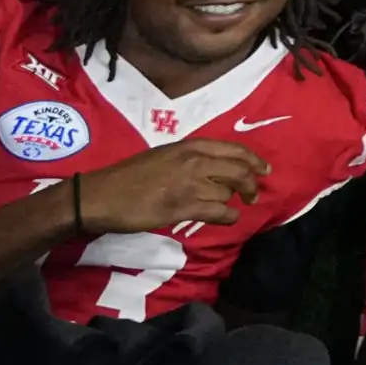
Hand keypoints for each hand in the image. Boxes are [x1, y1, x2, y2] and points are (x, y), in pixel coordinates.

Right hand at [72, 136, 268, 233]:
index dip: (254, 160)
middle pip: (239, 170)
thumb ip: (190, 158)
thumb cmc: (129, 176)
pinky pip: (218, 211)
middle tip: (253, 194)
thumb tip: (215, 167)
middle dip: (251, 183)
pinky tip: (226, 218)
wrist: (101, 195)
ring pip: (228, 192)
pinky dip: (228, 216)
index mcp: (189, 146)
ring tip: (227, 206)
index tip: (265, 170)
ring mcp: (189, 184)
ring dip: (232, 201)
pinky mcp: (182, 207)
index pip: (234, 149)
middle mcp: (194, 161)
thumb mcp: (164, 155)